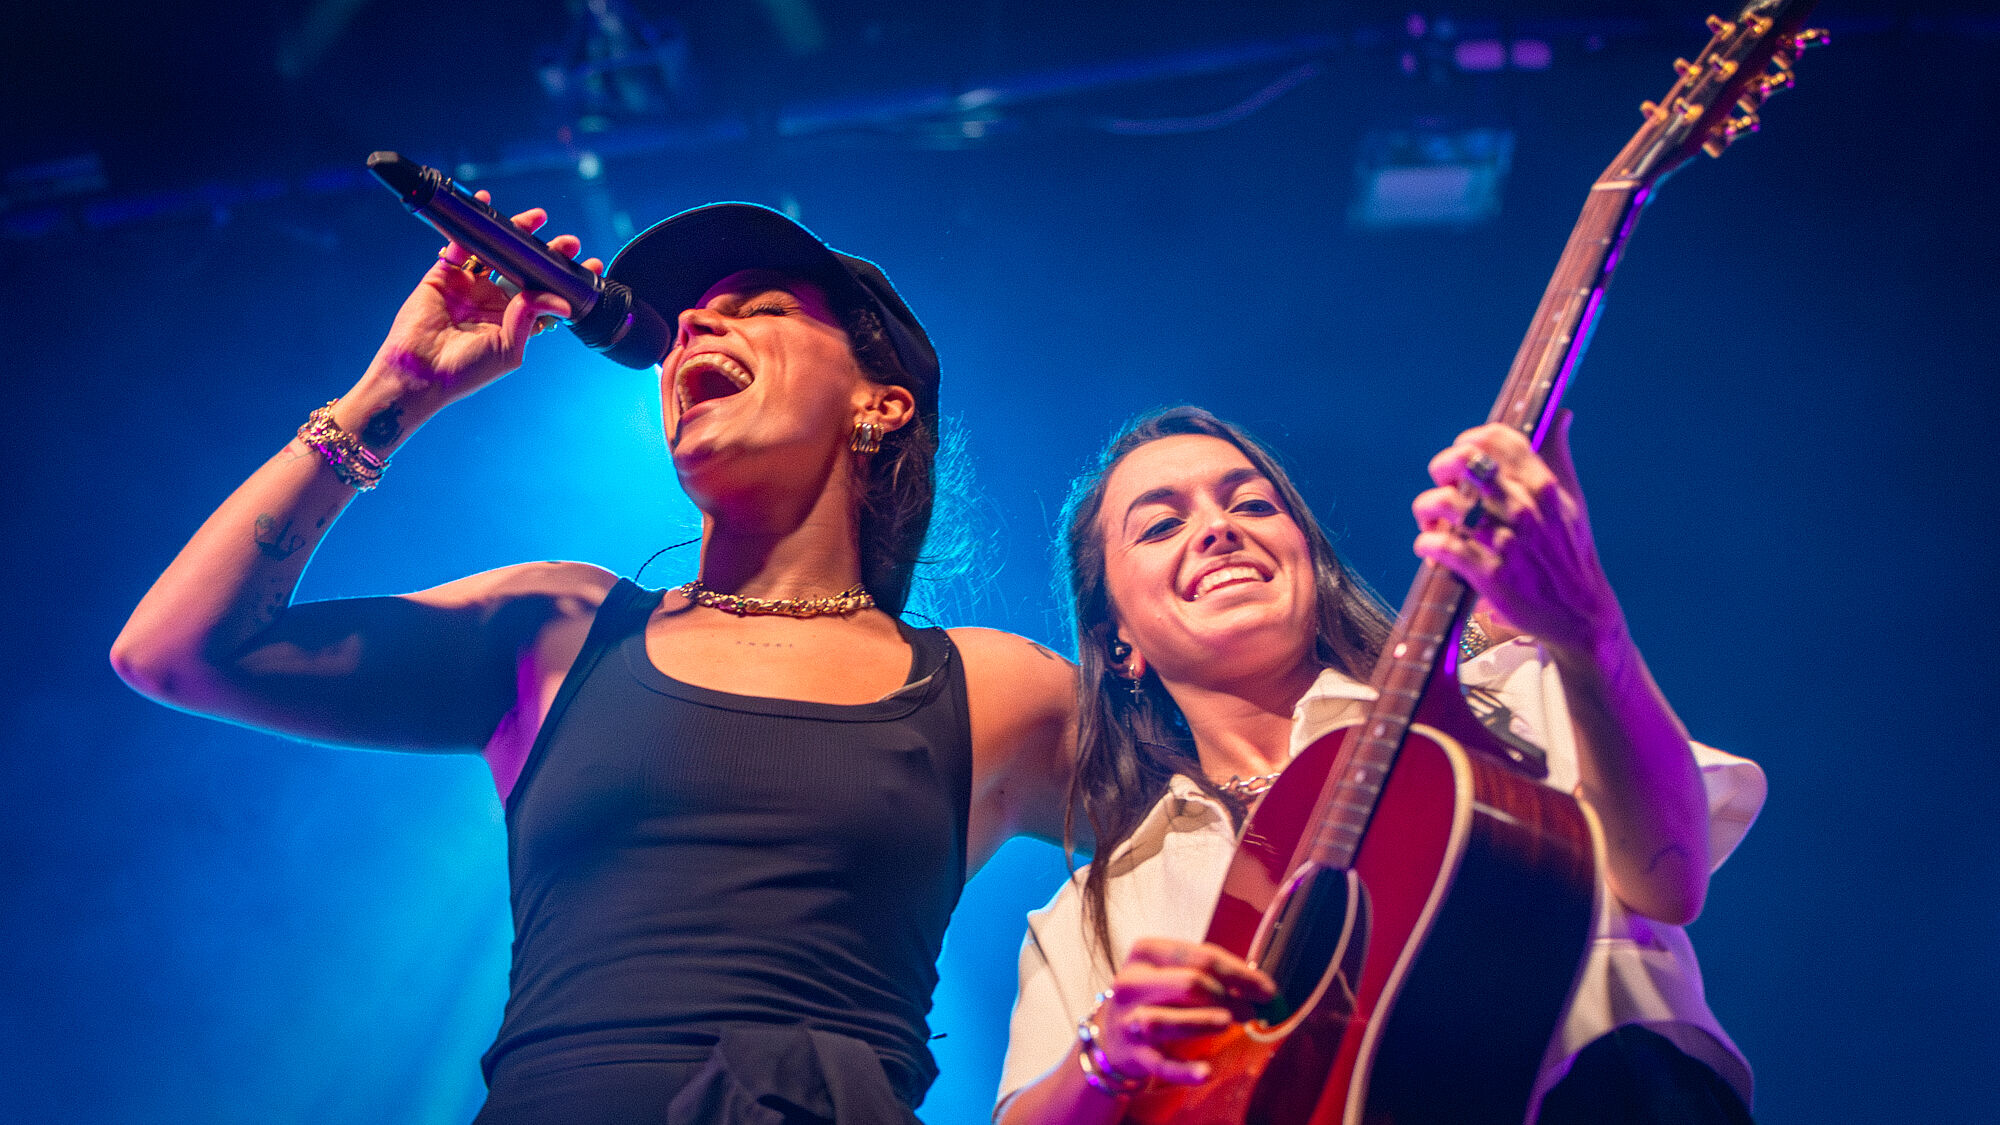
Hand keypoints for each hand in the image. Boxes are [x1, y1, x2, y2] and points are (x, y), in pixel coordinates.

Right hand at [365, 192, 603, 406]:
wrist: (418, 373)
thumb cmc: (465, 371)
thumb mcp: (509, 348)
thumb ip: (531, 317)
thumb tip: (561, 299)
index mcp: (514, 322)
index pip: (546, 295)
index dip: (566, 280)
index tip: (589, 265)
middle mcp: (494, 302)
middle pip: (525, 268)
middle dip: (548, 252)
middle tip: (569, 241)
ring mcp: (469, 287)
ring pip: (496, 252)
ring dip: (516, 233)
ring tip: (538, 218)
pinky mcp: (444, 275)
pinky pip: (460, 245)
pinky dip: (471, 227)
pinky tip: (486, 207)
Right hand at [1089, 937, 1274, 1086]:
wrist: (1111, 1033)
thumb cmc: (1155, 996)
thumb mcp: (1171, 972)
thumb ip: (1209, 973)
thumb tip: (1258, 987)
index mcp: (1145, 953)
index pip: (1200, 956)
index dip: (1240, 973)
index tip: (1267, 989)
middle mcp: (1132, 983)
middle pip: (1189, 984)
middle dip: (1228, 997)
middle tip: (1251, 1011)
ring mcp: (1129, 1020)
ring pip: (1169, 1020)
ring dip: (1205, 1022)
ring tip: (1229, 1024)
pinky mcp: (1133, 1054)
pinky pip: (1161, 1064)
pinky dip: (1185, 1070)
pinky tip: (1206, 1072)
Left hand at [1411, 411, 1624, 658]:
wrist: (1580, 616)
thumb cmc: (1571, 554)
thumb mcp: (1572, 502)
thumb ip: (1558, 457)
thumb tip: (1562, 415)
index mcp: (1544, 486)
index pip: (1497, 438)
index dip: (1469, 439)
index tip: (1462, 454)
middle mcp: (1524, 508)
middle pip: (1463, 462)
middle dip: (1441, 468)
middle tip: (1443, 485)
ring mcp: (1505, 540)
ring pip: (1442, 502)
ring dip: (1427, 509)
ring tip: (1431, 521)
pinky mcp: (1488, 574)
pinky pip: (1440, 545)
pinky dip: (1426, 543)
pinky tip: (1431, 549)